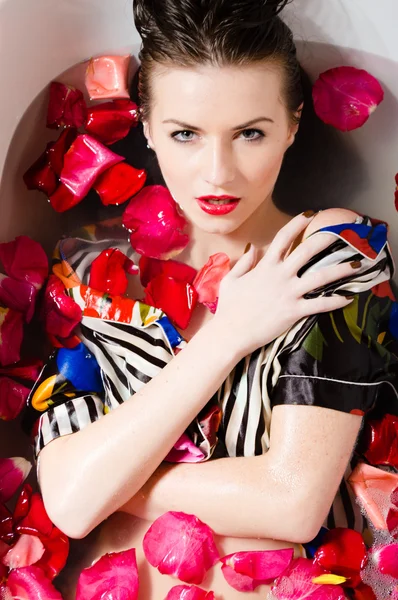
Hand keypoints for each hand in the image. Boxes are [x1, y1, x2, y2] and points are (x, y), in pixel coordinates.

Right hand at [213, 211, 359, 355]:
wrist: (231, 332)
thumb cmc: (229, 307)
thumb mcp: (231, 280)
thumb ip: (244, 262)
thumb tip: (253, 248)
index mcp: (265, 265)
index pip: (284, 238)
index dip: (297, 223)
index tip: (310, 214)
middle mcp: (281, 275)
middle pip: (308, 251)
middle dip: (326, 239)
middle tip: (341, 234)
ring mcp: (289, 293)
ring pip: (321, 277)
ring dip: (341, 269)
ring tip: (357, 265)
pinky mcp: (295, 311)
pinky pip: (320, 304)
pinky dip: (335, 301)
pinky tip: (348, 298)